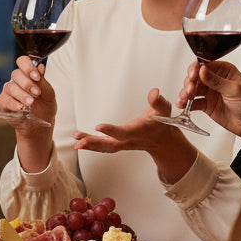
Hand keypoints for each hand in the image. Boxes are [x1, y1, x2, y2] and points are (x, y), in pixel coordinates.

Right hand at [0, 56, 56, 170]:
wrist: (40, 126)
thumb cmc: (45, 108)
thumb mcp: (49, 95)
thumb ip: (43, 81)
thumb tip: (40, 67)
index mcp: (28, 74)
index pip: (23, 62)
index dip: (28, 67)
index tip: (36, 76)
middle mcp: (17, 80)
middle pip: (16, 74)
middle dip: (27, 83)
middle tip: (36, 94)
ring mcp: (9, 91)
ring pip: (10, 87)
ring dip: (21, 95)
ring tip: (30, 103)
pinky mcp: (4, 102)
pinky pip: (4, 100)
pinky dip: (12, 103)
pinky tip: (20, 108)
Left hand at [74, 89, 197, 184]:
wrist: (162, 140)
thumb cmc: (161, 123)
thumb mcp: (163, 109)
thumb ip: (158, 101)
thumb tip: (154, 92)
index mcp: (139, 131)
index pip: (124, 132)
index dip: (112, 130)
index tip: (98, 127)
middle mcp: (129, 140)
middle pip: (110, 144)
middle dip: (95, 143)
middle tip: (80, 141)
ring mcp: (123, 144)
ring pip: (105, 147)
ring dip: (90, 145)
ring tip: (77, 141)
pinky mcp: (118, 144)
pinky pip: (103, 147)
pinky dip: (91, 146)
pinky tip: (80, 142)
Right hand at [179, 60, 240, 153]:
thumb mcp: (235, 90)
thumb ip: (217, 81)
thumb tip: (203, 70)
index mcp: (224, 70)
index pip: (206, 64)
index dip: (196, 68)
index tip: (192, 75)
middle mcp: (215, 79)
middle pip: (195, 75)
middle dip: (189, 81)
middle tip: (189, 89)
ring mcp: (209, 91)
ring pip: (192, 88)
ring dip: (185, 92)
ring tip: (185, 98)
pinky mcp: (205, 104)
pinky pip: (192, 102)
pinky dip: (185, 103)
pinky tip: (182, 105)